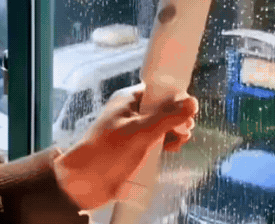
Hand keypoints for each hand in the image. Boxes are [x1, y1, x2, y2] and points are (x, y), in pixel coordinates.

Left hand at [53, 83, 197, 209]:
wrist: (81, 185)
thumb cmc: (106, 152)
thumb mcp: (140, 132)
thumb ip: (167, 117)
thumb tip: (192, 103)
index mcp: (129, 99)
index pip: (159, 89)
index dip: (175, 97)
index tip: (188, 110)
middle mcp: (132, 111)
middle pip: (163, 107)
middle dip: (177, 118)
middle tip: (185, 129)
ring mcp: (133, 129)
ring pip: (161, 125)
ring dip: (173, 132)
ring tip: (178, 142)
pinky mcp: (134, 146)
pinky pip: (156, 140)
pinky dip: (165, 144)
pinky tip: (170, 150)